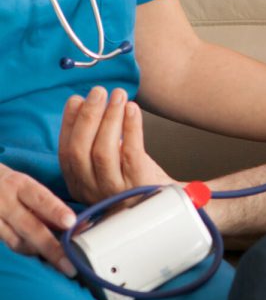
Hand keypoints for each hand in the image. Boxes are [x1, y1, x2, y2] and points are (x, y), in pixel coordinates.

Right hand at [0, 162, 76, 276]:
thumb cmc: (8, 186)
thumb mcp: (23, 185)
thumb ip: (41, 203)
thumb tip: (70, 224)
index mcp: (19, 185)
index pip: (39, 198)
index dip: (55, 210)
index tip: (71, 222)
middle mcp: (5, 202)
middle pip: (29, 227)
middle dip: (51, 247)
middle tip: (70, 264)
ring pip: (17, 242)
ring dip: (40, 253)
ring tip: (60, 263)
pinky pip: (9, 246)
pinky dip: (25, 252)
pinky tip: (39, 256)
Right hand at [58, 87, 173, 205]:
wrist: (165, 207)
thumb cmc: (134, 180)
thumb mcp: (106, 166)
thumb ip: (94, 141)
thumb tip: (86, 101)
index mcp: (79, 185)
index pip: (66, 153)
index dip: (69, 124)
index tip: (75, 99)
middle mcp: (92, 190)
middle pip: (80, 151)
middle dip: (88, 117)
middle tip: (98, 91)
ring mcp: (115, 190)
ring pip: (103, 152)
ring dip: (110, 118)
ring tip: (118, 95)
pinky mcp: (138, 185)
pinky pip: (131, 153)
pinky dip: (131, 128)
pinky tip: (133, 109)